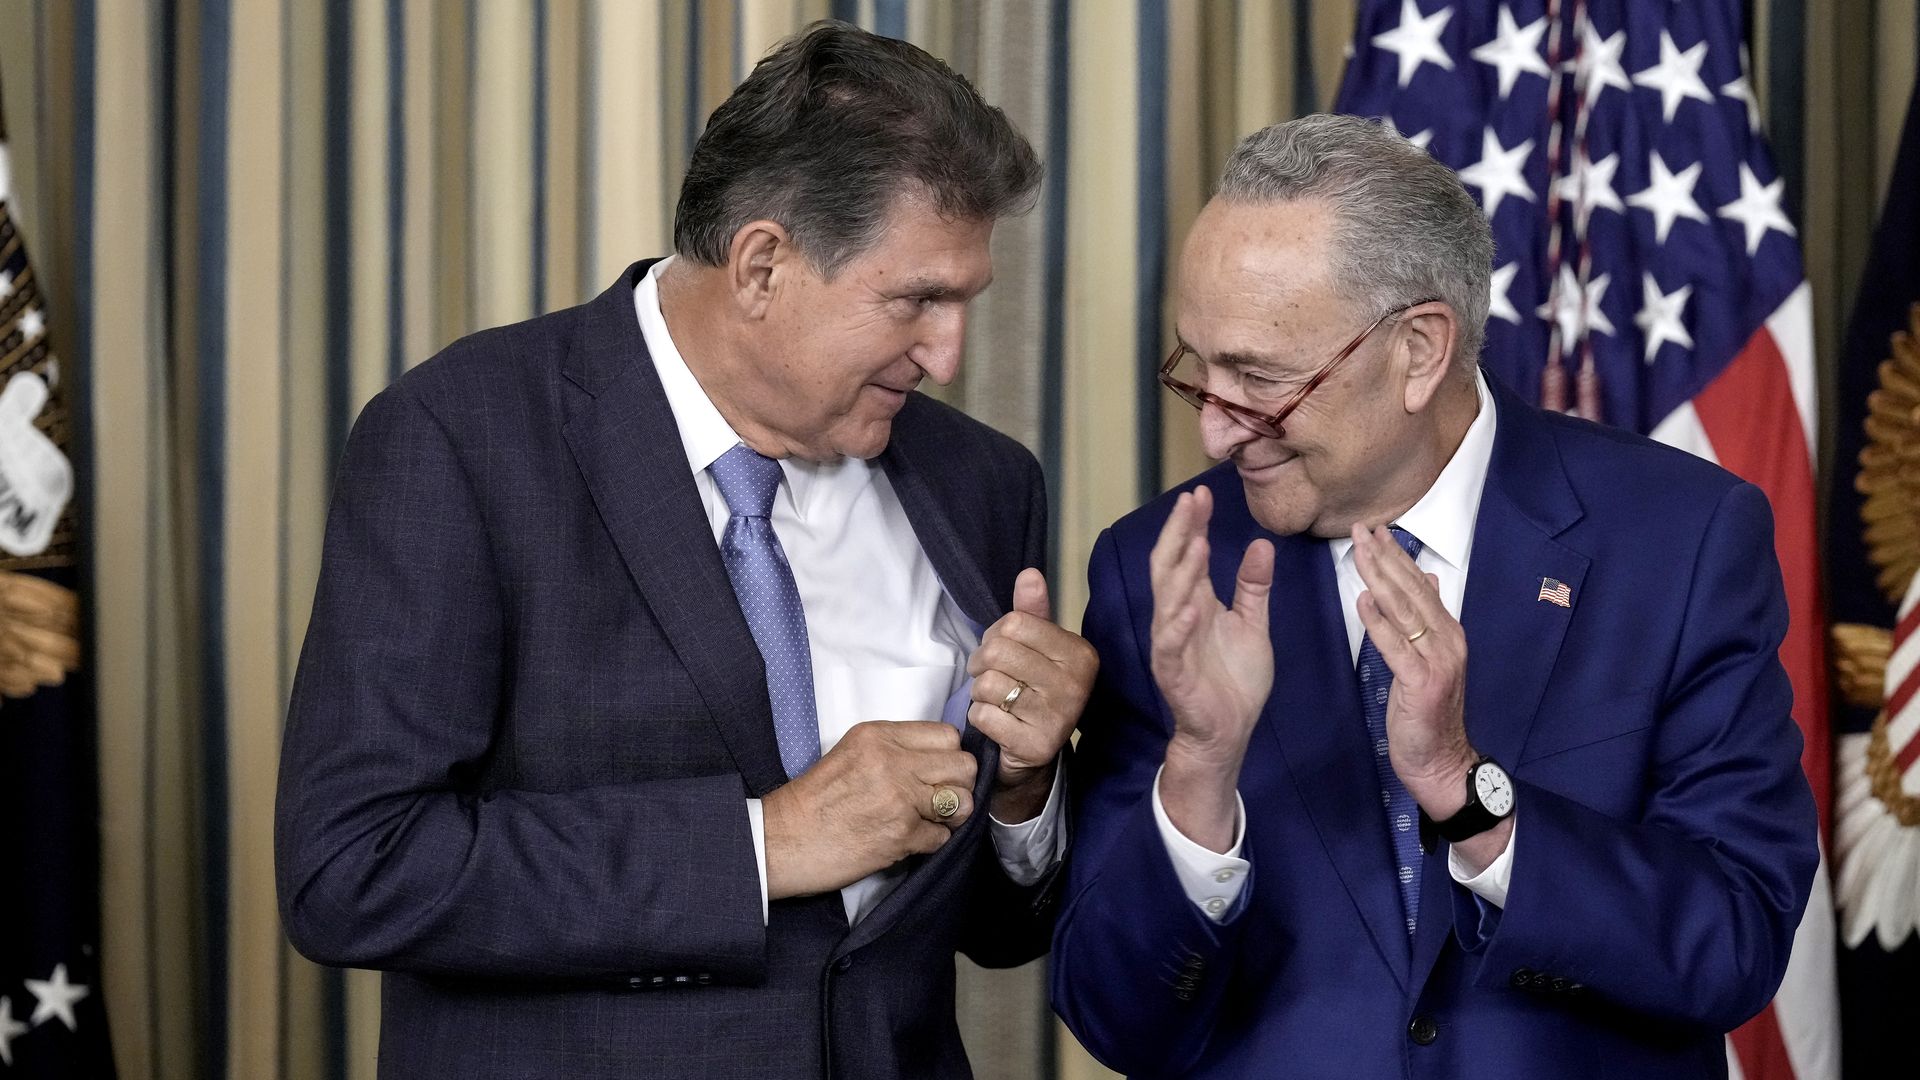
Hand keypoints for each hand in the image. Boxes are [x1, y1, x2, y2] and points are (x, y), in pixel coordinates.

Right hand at [760, 720, 976, 898]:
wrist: (782, 840)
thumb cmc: (814, 801)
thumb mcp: (850, 753)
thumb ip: (893, 749)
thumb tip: (938, 759)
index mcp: (879, 736)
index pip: (947, 736)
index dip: (948, 756)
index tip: (937, 771)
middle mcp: (892, 761)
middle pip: (963, 765)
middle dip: (958, 785)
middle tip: (939, 799)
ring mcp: (899, 799)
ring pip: (962, 801)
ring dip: (952, 815)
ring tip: (929, 820)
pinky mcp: (901, 835)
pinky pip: (942, 837)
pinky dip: (931, 843)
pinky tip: (908, 841)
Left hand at [967, 568, 1098, 822]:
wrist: (1035, 752)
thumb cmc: (1034, 690)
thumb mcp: (1037, 647)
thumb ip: (1031, 611)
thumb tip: (1029, 574)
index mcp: (1080, 654)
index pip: (1014, 623)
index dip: (995, 635)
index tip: (1000, 651)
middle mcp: (1075, 684)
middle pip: (997, 652)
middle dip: (980, 663)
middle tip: (988, 675)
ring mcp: (1058, 717)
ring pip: (987, 684)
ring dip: (979, 693)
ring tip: (994, 700)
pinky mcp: (1035, 745)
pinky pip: (983, 715)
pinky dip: (979, 717)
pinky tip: (996, 722)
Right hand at [1149, 486, 1274, 851]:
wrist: (1228, 732)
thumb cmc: (1235, 680)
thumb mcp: (1253, 625)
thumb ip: (1253, 587)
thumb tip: (1261, 544)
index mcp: (1196, 603)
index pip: (1189, 555)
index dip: (1193, 525)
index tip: (1202, 494)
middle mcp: (1179, 617)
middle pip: (1171, 567)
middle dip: (1180, 534)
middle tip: (1191, 502)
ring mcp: (1173, 645)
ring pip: (1168, 601)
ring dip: (1181, 572)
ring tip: (1196, 542)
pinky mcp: (1174, 673)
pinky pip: (1172, 647)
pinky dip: (1179, 626)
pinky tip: (1191, 607)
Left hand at [1349, 524, 1474, 805]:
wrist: (1442, 761)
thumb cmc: (1429, 712)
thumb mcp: (1431, 660)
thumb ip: (1428, 620)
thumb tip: (1429, 579)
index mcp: (1448, 633)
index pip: (1420, 585)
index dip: (1397, 557)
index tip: (1376, 531)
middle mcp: (1447, 641)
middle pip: (1412, 591)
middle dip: (1385, 557)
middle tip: (1363, 528)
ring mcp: (1437, 661)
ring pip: (1404, 611)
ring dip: (1380, 578)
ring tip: (1361, 551)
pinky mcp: (1422, 683)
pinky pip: (1396, 646)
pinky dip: (1379, 622)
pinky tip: (1363, 600)